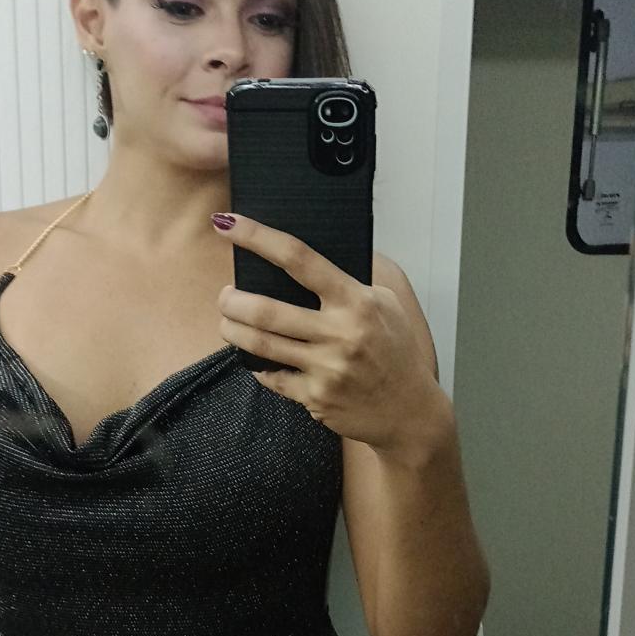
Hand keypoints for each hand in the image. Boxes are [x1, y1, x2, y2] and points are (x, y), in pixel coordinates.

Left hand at [213, 212, 437, 450]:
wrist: (409, 411)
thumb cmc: (395, 351)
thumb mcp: (385, 305)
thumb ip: (349, 283)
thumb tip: (303, 259)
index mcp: (357, 302)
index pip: (299, 259)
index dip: (258, 238)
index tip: (229, 224)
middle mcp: (340, 334)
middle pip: (266, 310)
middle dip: (232, 300)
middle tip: (225, 295)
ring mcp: (326, 369)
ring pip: (260, 344)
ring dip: (233, 329)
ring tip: (227, 321)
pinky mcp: (316, 398)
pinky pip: (271, 377)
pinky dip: (257, 365)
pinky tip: (255, 357)